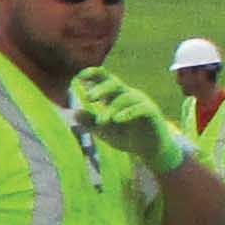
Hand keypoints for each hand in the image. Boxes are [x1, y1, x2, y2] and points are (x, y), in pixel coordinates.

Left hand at [70, 67, 191, 171]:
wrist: (149, 150)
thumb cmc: (125, 136)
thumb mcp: (104, 131)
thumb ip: (90, 123)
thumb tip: (73, 113)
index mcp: (114, 96)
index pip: (104, 78)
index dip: (92, 74)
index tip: (79, 77)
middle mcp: (128, 95)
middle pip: (114, 83)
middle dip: (101, 88)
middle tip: (88, 97)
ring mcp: (141, 102)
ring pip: (124, 98)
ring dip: (111, 108)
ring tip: (101, 122)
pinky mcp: (151, 112)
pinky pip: (140, 108)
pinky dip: (128, 113)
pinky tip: (117, 119)